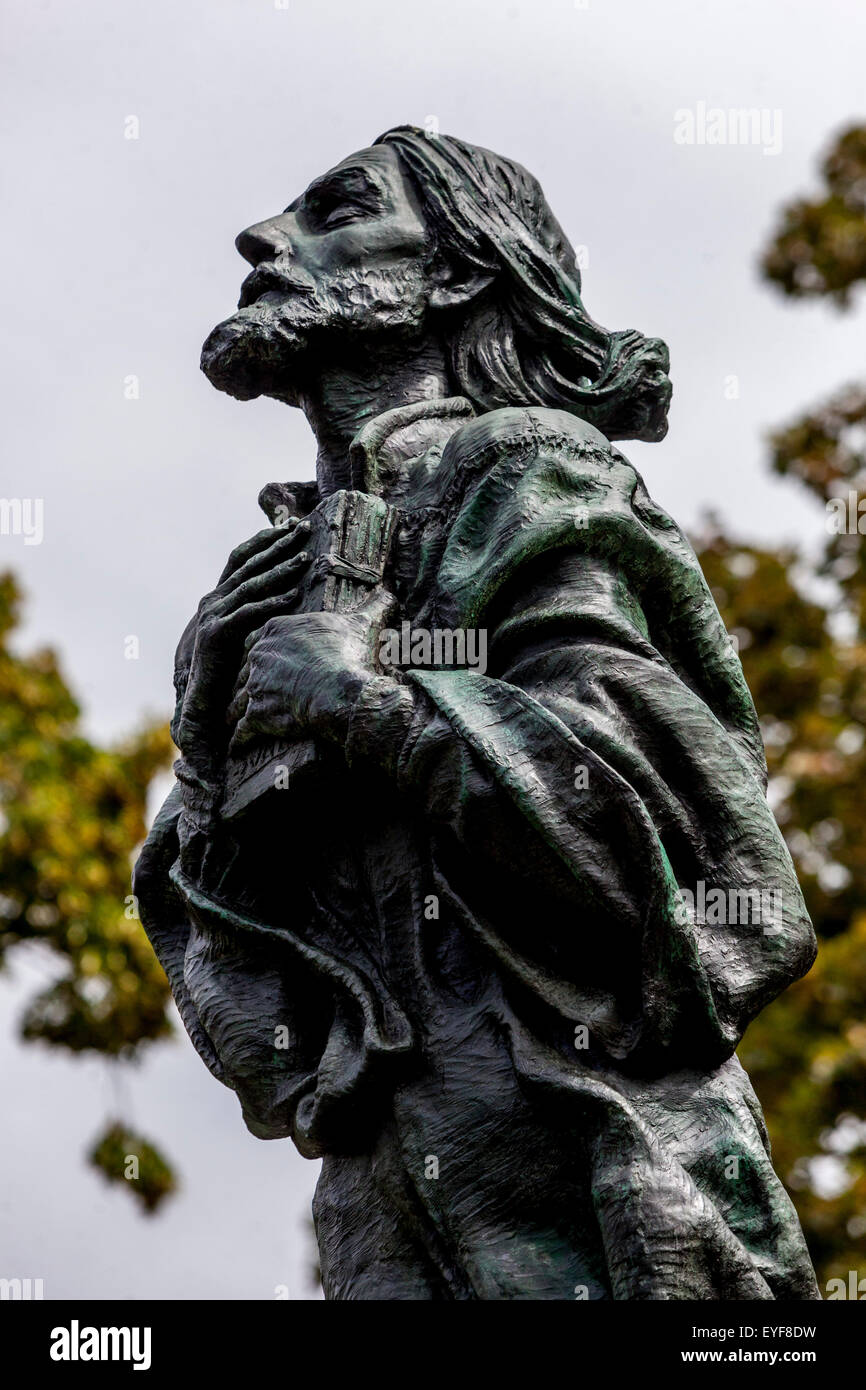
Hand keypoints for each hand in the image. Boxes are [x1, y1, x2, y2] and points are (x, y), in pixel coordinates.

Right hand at [174, 516, 312, 777]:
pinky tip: (293, 596)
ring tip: (306, 558)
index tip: (290, 526)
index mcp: (218, 597)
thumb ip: (252, 614)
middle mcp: (212, 601)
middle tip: (305, 529)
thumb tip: (283, 596)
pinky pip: (249, 614)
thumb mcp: (238, 635)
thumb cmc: (224, 671)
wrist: (198, 703)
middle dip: (278, 544)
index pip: (241, 558)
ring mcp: (212, 616)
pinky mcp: (217, 635)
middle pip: (249, 564)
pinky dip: (271, 603)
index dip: (264, 540)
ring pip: (251, 585)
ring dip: (280, 570)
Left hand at [227, 588, 398, 752]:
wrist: (339, 689)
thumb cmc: (349, 656)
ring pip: (239, 699)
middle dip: (246, 682)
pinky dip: (239, 739)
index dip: (261, 654)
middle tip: (248, 692)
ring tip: (235, 719)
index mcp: (275, 630)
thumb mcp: (361, 625)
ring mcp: (255, 685)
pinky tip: (237, 745)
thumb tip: (389, 594)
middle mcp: (259, 655)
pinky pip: (242, 730)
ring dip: (236, 710)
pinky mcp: (256, 715)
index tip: (263, 663)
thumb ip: (371, 607)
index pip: (257, 640)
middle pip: (245, 670)